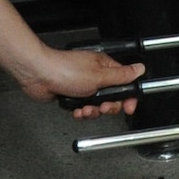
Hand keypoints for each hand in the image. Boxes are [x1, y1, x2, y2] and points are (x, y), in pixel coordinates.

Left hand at [16, 46, 144, 118]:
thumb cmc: (64, 69)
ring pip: (97, 105)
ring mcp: (83, 86)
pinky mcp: (72, 94)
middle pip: (112, 97)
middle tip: (102, 107)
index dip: (128, 97)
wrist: (38, 75)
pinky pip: (83, 108)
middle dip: (107, 106)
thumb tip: (139, 69)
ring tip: (85, 108)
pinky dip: (80, 112)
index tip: (128, 107)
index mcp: (105, 67)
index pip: (125, 83)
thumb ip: (121, 76)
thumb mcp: (99, 75)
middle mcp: (95, 76)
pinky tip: (76, 109)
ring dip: (92, 111)